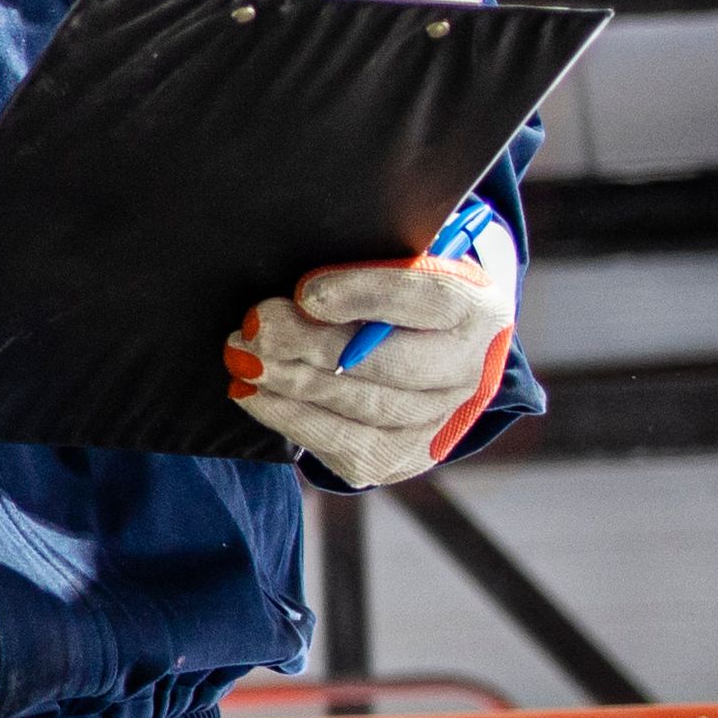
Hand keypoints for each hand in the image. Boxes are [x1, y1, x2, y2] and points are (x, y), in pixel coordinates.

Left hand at [227, 208, 516, 490]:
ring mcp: (435, 424)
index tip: (306, 292)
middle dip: (312, 345)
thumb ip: (366, 259)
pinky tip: (253, 394)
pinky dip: (288, 416)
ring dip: (291, 382)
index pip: (426, 299)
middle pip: (388, 364)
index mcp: (476, 309)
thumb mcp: (397, 260)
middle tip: (256, 327)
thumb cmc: (398, 293)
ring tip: (242, 358)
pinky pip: (339, 442)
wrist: (430, 353)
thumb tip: (302, 285)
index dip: (364, 296)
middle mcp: (467, 373)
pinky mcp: (398, 458)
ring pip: (359, 408)